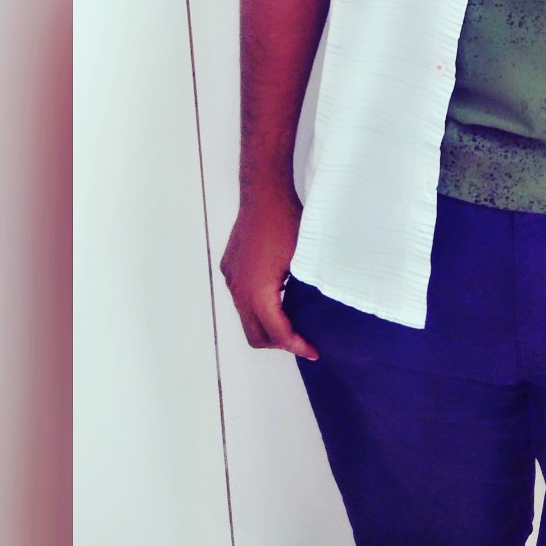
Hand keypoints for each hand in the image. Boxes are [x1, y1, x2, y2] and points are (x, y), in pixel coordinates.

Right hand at [219, 187, 319, 360]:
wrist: (264, 193)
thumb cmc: (288, 223)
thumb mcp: (304, 261)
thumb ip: (306, 294)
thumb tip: (317, 315)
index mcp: (258, 292)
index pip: (277, 333)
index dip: (297, 346)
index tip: (313, 352)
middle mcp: (238, 289)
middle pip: (255, 335)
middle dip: (279, 343)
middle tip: (303, 340)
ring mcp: (231, 278)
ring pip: (246, 317)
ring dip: (267, 324)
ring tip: (293, 320)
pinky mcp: (229, 267)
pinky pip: (241, 297)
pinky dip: (257, 306)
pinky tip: (278, 296)